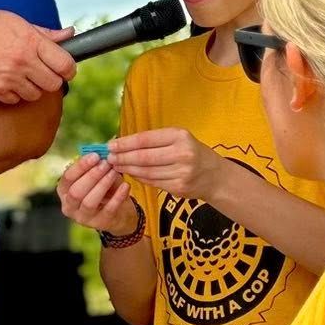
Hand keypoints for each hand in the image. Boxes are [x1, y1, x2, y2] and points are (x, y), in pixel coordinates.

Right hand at [0, 6, 76, 104]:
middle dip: (51, 79)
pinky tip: (6, 79)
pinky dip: (14, 93)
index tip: (65, 69)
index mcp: (30, 42)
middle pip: (53, 84)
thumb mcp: (16, 22)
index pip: (65, 65)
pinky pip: (15, 99)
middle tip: (42, 72)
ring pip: (35, 95)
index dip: (68, 69)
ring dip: (32, 87)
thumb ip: (44, 33)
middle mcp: (21, 62)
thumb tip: (68, 35)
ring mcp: (8, 79)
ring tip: (21, 74)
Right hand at [58, 156, 140, 238]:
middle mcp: (69, 206)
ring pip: (89, 202)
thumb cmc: (105, 190)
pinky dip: (118, 196)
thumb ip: (96, 166)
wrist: (119, 213)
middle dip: (92, 176)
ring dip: (102, 185)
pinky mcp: (100, 223)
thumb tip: (103, 152)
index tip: (95, 156)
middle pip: (76, 191)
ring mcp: (84, 218)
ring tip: (114, 172)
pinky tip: (126, 185)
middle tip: (106, 164)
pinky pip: (108, 209)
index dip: (80, 166)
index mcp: (64, 191)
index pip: (67, 178)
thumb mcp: (98, 177)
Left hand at [110, 127, 225, 199]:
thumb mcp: (178, 139)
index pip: (145, 139)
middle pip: (144, 157)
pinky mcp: (179, 188)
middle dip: (123, 157)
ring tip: (116, 166)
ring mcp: (182, 172)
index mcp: (180, 136)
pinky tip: (130, 173)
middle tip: (109, 158)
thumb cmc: (191, 152)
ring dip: (127, 169)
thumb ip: (153, 140)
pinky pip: (152, 182)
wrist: (214, 175)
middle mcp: (182, 154)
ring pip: (146, 172)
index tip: (110, 145)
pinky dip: (138, 177)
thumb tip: (121, 142)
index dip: (125, 143)